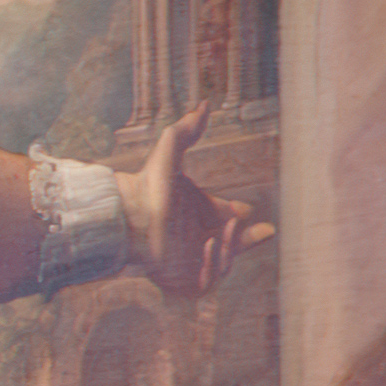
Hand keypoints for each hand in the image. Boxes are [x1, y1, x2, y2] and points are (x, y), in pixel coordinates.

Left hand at [133, 119, 250, 304]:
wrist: (123, 217)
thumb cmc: (145, 187)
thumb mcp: (169, 155)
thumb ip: (186, 131)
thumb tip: (203, 103)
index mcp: (200, 213)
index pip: (228, 216)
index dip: (238, 215)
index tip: (244, 210)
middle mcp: (198, 237)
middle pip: (233, 244)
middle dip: (247, 239)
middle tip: (262, 230)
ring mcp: (191, 260)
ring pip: (224, 260)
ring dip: (231, 247)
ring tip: (223, 231)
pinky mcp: (182, 281)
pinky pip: (208, 281)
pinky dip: (213, 266)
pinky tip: (208, 247)